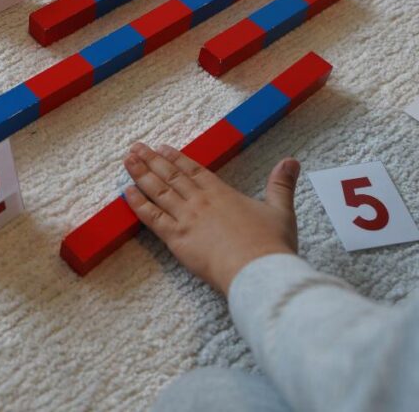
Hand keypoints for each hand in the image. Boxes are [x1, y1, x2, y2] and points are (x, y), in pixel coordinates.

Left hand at [123, 142, 300, 294]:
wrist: (257, 269)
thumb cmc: (270, 244)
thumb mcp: (281, 210)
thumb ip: (281, 185)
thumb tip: (291, 161)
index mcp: (222, 193)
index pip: (193, 171)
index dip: (176, 159)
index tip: (162, 148)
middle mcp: (200, 201)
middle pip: (171, 176)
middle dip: (152, 160)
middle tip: (136, 147)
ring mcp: (186, 218)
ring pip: (158, 191)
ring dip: (141, 174)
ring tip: (127, 160)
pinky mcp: (176, 238)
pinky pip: (151, 217)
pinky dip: (138, 204)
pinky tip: (127, 192)